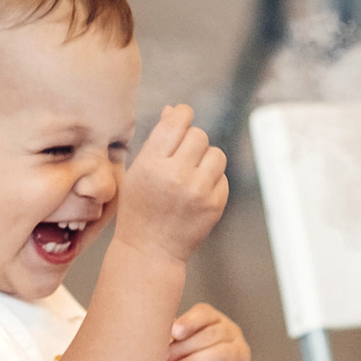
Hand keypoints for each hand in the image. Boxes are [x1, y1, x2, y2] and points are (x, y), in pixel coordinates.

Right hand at [113, 105, 229, 262]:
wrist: (150, 249)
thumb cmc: (139, 209)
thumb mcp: (137, 171)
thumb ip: (156, 140)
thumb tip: (174, 111)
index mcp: (152, 164)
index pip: (177, 121)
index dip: (181, 114)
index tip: (181, 117)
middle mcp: (177, 176)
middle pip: (199, 135)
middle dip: (191, 142)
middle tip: (181, 158)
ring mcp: (199, 192)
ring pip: (216, 153)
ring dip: (205, 159)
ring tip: (191, 174)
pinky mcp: (215, 205)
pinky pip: (223, 176)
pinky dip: (212, 180)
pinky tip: (196, 192)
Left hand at [161, 302, 248, 360]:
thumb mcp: (173, 346)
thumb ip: (170, 336)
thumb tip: (157, 329)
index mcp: (214, 320)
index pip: (205, 314)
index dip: (189, 322)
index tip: (174, 332)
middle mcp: (231, 335)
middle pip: (211, 335)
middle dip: (184, 347)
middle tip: (163, 358)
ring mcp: (239, 358)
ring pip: (218, 356)